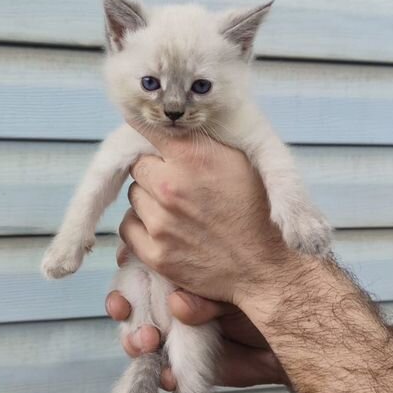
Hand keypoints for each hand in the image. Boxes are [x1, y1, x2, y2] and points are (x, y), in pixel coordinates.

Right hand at [106, 253, 286, 389]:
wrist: (284, 337)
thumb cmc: (259, 300)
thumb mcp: (232, 289)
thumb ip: (205, 296)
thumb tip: (178, 304)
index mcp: (177, 276)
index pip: (141, 269)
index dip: (127, 272)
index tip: (123, 268)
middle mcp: (168, 304)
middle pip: (130, 302)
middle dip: (122, 306)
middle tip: (123, 311)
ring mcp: (171, 335)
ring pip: (137, 336)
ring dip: (134, 341)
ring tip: (147, 343)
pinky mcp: (180, 365)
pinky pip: (160, 371)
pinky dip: (161, 375)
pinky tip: (168, 376)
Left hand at [118, 124, 289, 304]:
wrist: (264, 267)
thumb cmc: (257, 211)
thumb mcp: (240, 161)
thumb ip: (204, 142)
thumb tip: (175, 125)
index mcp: (193, 158)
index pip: (146, 129)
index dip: (147, 132)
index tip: (147, 134)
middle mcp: (170, 187)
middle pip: (138, 167)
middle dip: (153, 171)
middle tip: (175, 183)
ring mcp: (160, 223)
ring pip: (134, 196)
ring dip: (148, 199)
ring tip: (175, 209)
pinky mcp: (156, 254)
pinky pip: (128, 227)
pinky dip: (140, 226)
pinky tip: (163, 228)